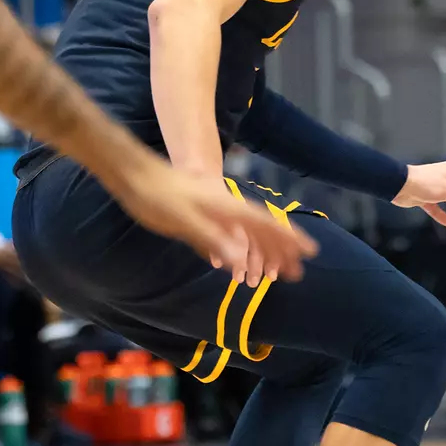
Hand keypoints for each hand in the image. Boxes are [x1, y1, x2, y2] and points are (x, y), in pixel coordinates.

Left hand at [113, 163, 315, 282]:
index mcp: (229, 209)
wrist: (135, 174)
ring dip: (266, 251)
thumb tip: (239, 261)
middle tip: (299, 271)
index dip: (290, 240)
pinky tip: (242, 257)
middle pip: (264, 231)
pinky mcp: (202, 215)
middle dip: (284, 250)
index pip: (268, 226)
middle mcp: (228, 208)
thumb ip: (212, 239)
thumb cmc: (158, 196)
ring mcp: (216, 211)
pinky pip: (232, 234)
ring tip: (277, 269)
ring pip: (249, 233)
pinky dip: (244, 247)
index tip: (310, 252)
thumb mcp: (184, 220)